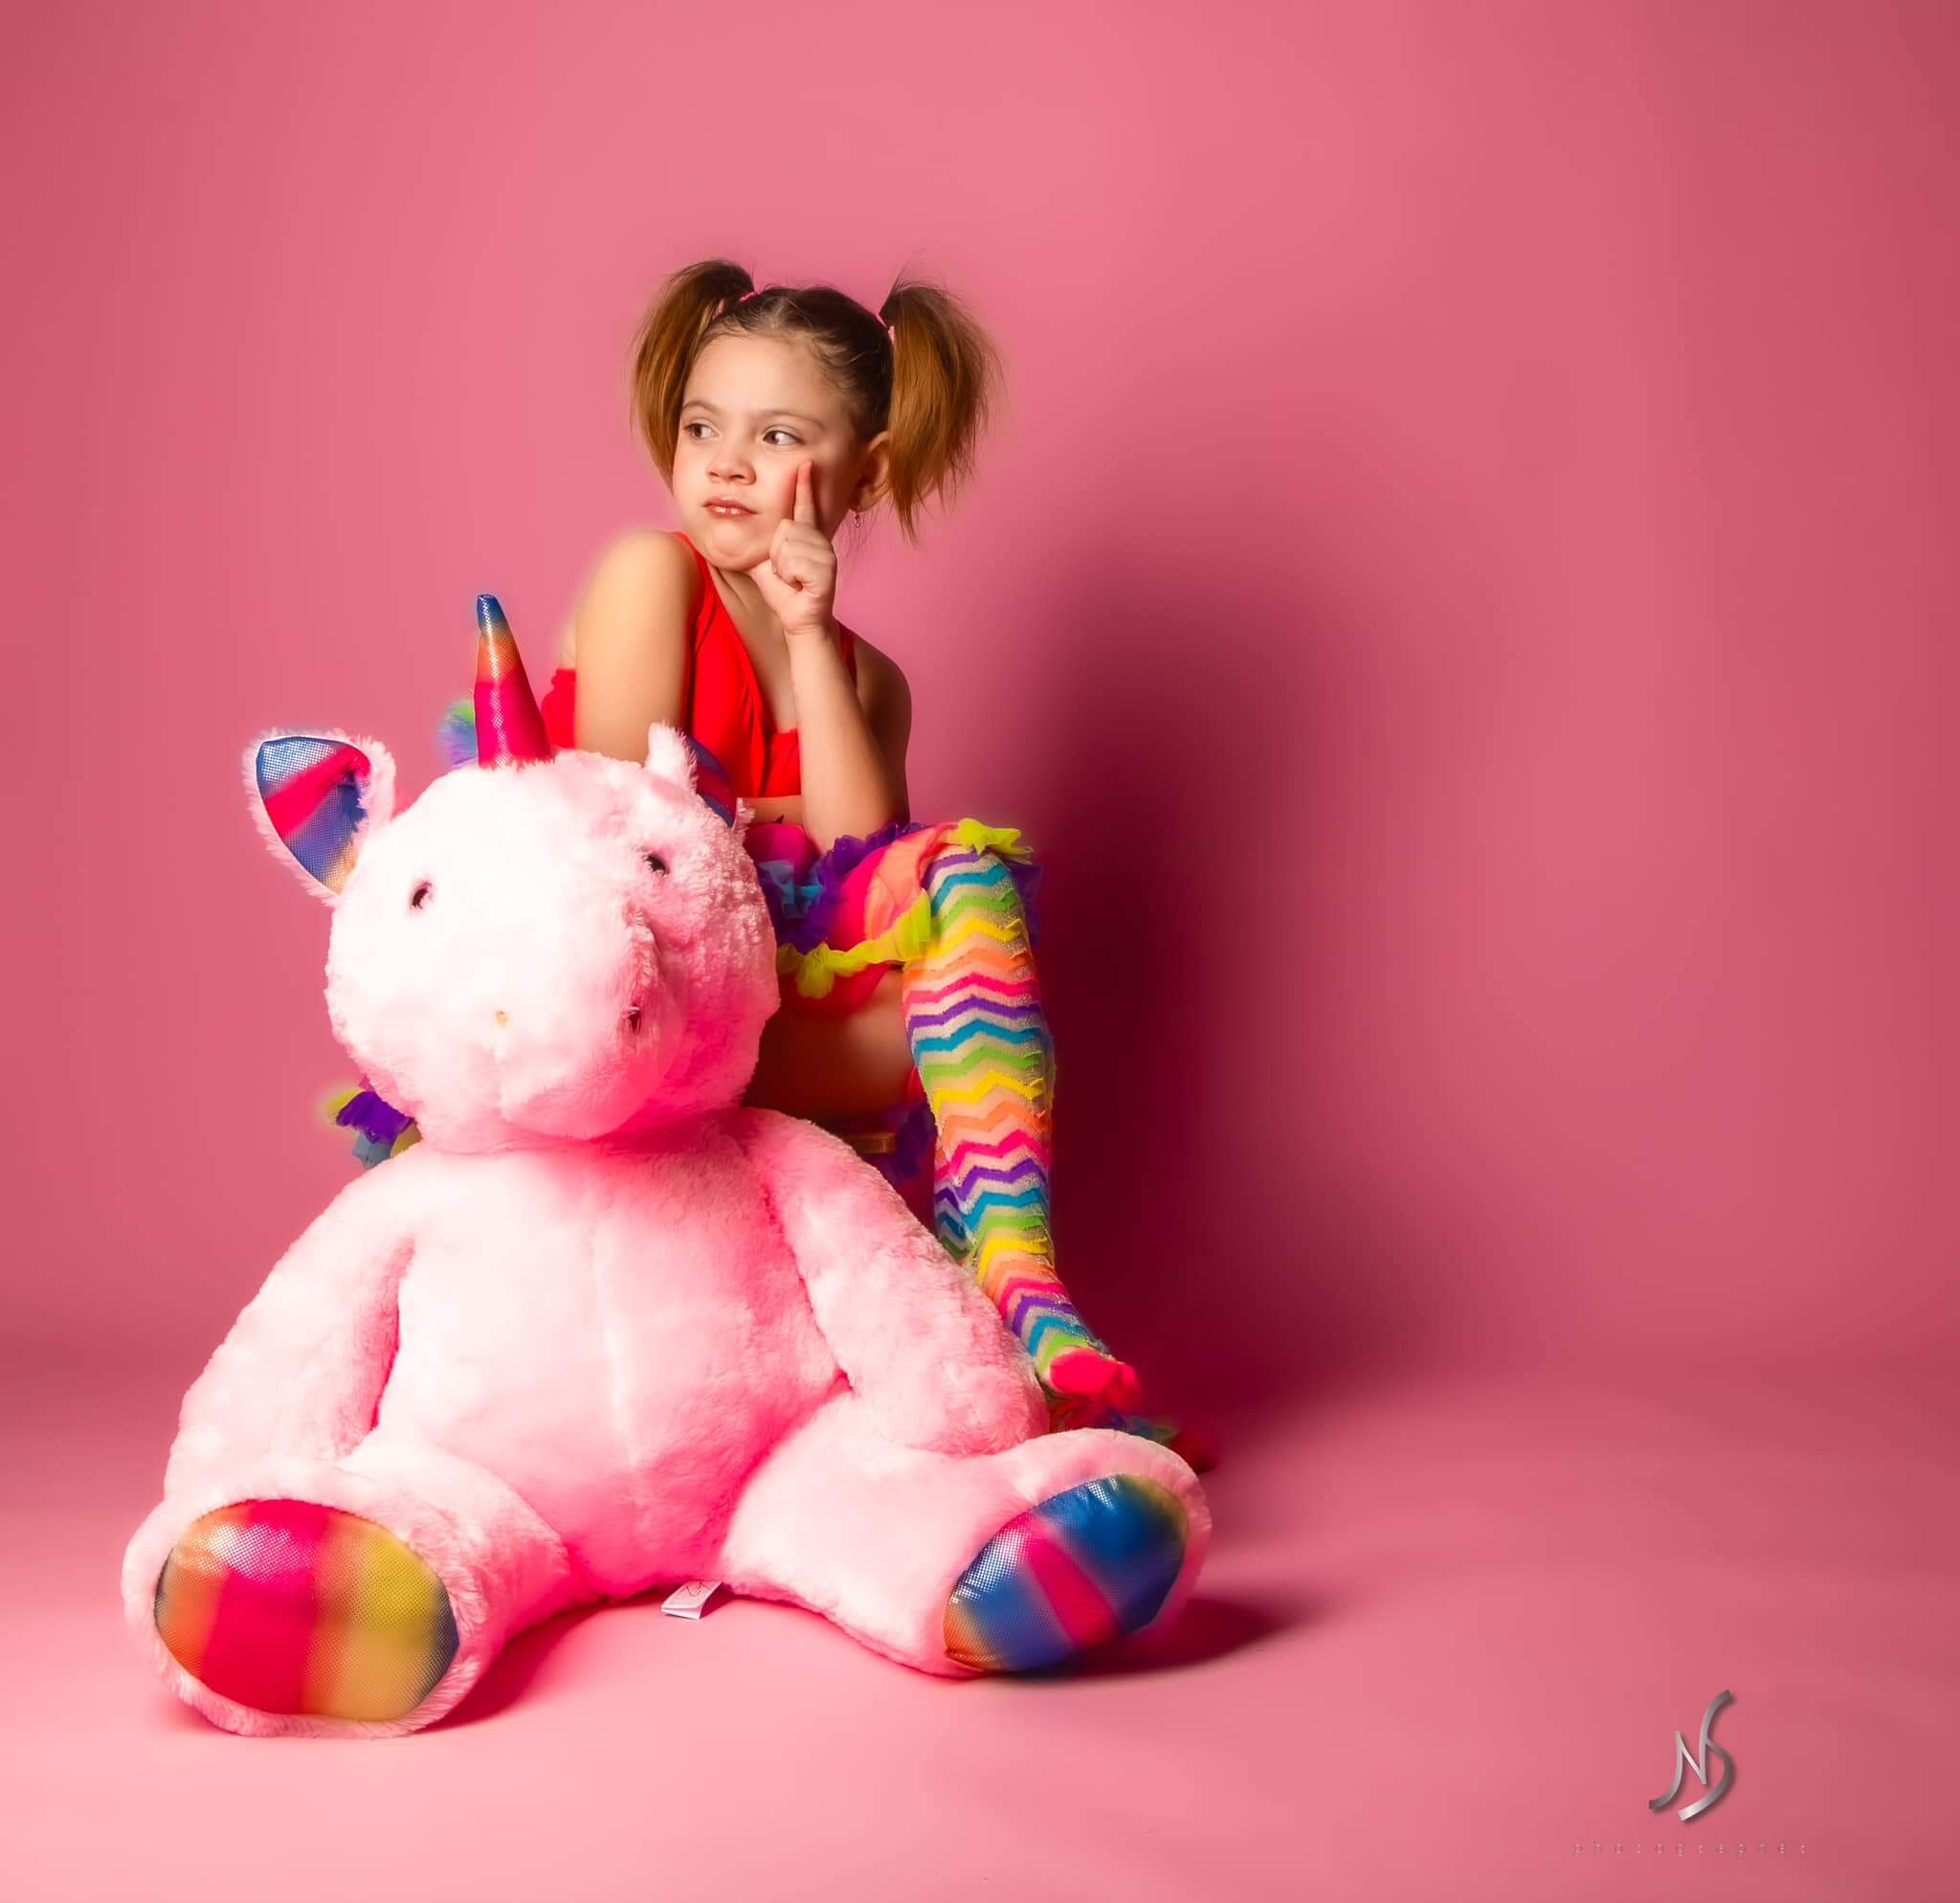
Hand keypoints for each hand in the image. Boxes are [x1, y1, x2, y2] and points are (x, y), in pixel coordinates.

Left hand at [745, 460, 837, 638]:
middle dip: (775, 553)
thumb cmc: (784, 593)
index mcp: (807, 537)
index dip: (804, 485)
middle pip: (784, 527)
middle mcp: (819, 542)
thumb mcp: (767, 563)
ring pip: (786, 545)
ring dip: (781, 568)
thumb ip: (763, 543)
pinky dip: (789, 578)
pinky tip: (799, 586)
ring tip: (793, 580)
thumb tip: (744, 523)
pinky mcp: (826, 570)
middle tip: (785, 573)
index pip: (805, 506)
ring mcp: (825, 555)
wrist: (799, 621)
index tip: (805, 464)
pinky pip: (793, 562)